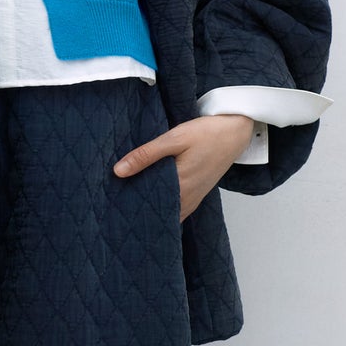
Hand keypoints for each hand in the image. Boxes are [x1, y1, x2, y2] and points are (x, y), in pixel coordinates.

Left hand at [113, 114, 256, 220]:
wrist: (235, 132)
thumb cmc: (206, 133)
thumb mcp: (174, 139)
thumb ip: (146, 155)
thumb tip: (118, 171)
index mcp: (179, 186)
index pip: (147, 206)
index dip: (128, 207)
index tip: (110, 206)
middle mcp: (187, 198)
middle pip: (155, 213)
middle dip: (136, 210)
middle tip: (113, 207)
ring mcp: (193, 199)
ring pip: (166, 213)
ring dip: (149, 209)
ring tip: (126, 205)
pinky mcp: (197, 196)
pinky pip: (176, 210)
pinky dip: (162, 207)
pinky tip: (149, 200)